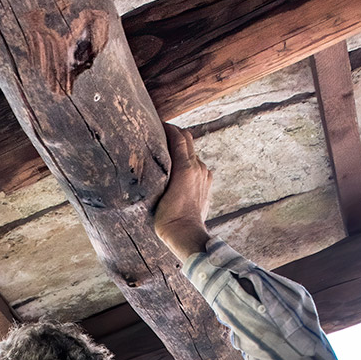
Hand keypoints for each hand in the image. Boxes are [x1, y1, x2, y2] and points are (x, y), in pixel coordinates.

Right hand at [153, 122, 212, 260]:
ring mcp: (204, 176)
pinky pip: (197, 167)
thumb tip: (154, 159)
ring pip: (193, 154)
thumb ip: (161, 172)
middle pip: (188, 140)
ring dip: (182, 149)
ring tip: (168, 153)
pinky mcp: (207, 185)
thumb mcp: (158, 193)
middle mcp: (198, 167)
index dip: (168, 127)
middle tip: (162, 133)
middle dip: (175, 134)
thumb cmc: (168, 219)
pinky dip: (188, 163)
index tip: (158, 123)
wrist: (186, 235)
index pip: (179, 136)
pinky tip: (178, 171)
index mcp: (186, 167)